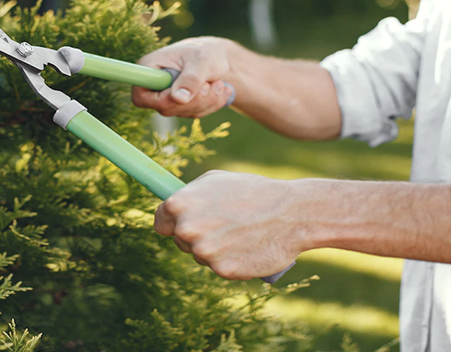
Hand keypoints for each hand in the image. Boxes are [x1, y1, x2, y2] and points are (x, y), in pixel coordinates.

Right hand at [132, 37, 236, 117]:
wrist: (218, 57)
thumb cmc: (205, 52)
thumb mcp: (201, 61)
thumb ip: (191, 79)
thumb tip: (179, 98)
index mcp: (149, 68)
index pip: (141, 96)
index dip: (161, 101)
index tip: (183, 95)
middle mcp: (154, 85)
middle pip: (166, 108)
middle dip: (194, 100)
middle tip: (210, 84)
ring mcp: (167, 97)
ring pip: (184, 112)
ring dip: (207, 101)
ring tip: (219, 83)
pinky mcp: (181, 105)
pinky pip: (196, 113)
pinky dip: (212, 104)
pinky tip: (220, 89)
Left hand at [154, 170, 305, 279]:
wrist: (290, 213)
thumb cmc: (252, 191)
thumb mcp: (215, 180)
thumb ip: (189, 195)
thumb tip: (171, 206)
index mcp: (179, 205)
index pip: (160, 222)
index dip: (172, 223)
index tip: (182, 224)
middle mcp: (187, 229)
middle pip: (179, 241)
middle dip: (196, 235)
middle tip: (222, 225)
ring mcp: (204, 252)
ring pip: (200, 256)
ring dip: (214, 249)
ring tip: (239, 233)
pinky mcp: (223, 270)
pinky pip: (219, 268)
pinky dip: (230, 261)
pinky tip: (246, 247)